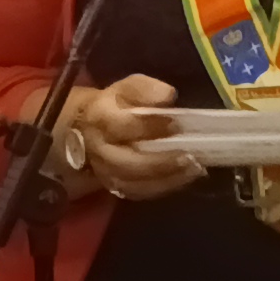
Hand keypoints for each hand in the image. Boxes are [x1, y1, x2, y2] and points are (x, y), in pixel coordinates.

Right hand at [53, 75, 202, 202]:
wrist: (85, 128)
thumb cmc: (114, 105)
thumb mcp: (127, 88)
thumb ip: (146, 89)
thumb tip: (167, 96)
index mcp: (100, 118)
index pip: (123, 125)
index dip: (150, 126)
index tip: (176, 123)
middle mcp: (99, 148)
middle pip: (127, 163)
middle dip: (161, 162)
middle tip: (190, 157)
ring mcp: (104, 171)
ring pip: (133, 183)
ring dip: (166, 179)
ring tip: (194, 170)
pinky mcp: (112, 186)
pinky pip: (137, 192)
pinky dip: (162, 188)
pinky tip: (183, 179)